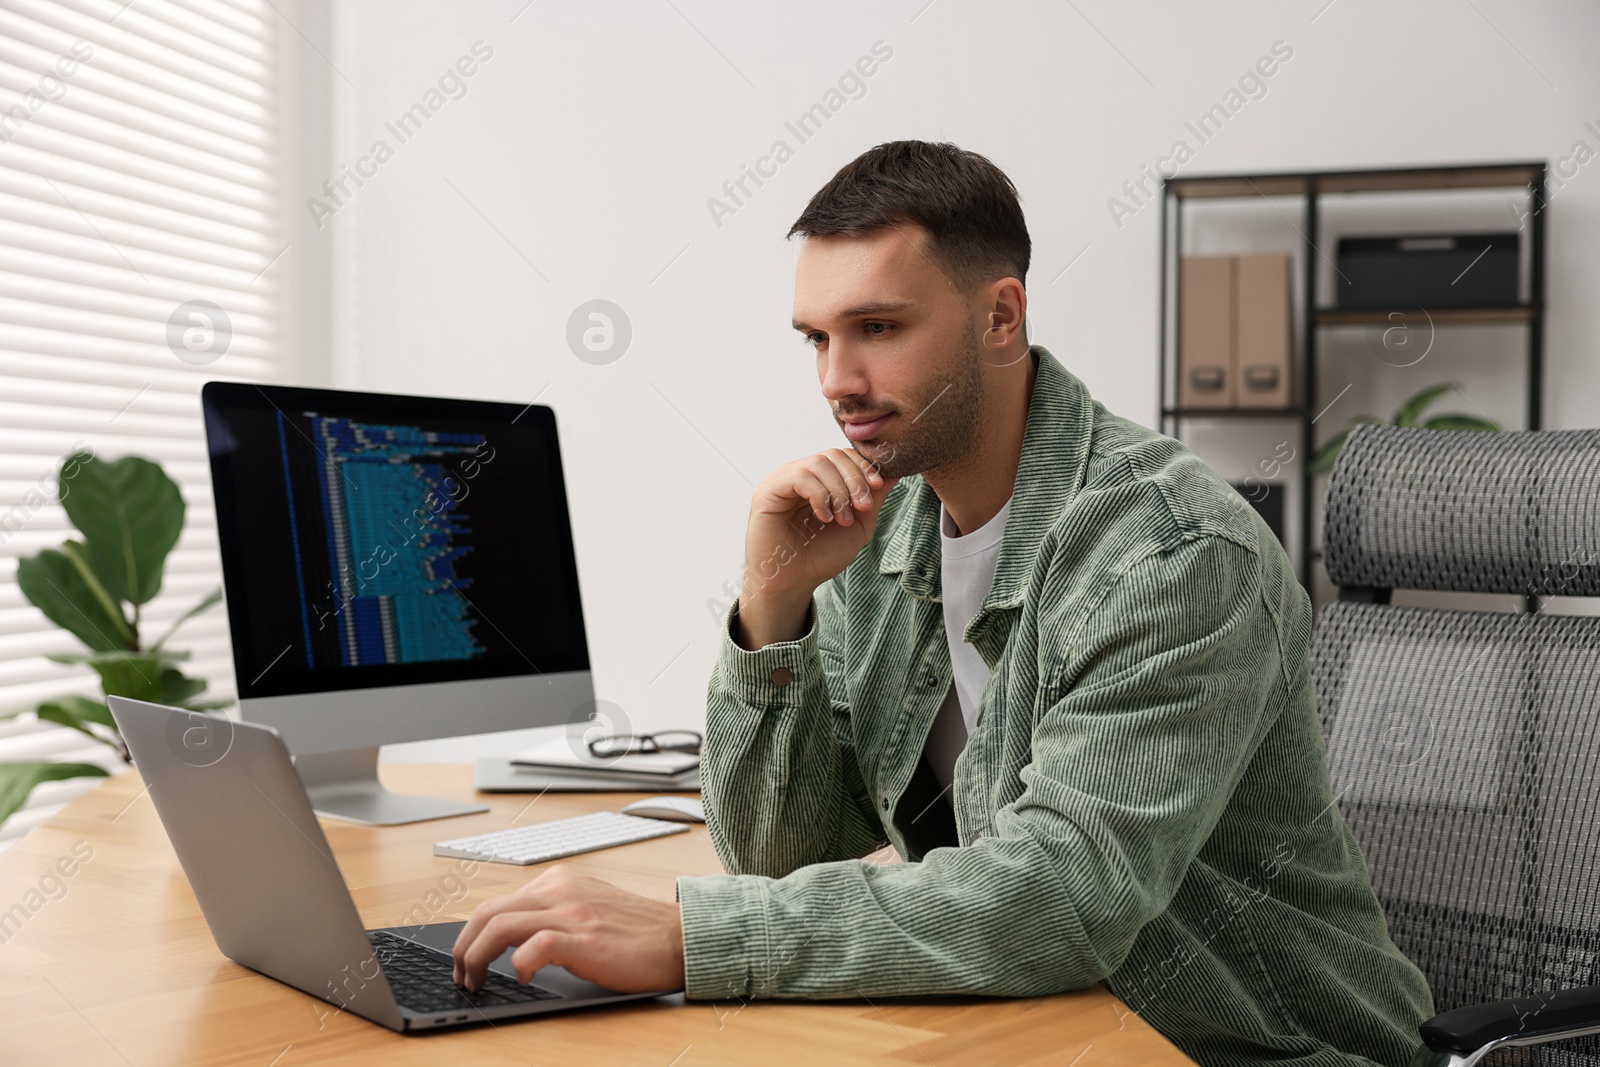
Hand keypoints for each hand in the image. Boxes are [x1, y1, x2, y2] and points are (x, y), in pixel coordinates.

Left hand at [451, 866, 684, 993]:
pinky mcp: (585, 939)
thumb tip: (512, 938)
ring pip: (501, 925)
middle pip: (488, 911)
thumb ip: (554, 912)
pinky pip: (535, 946)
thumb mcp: (588, 907)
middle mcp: (561, 891)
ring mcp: (572, 914)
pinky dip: (518, 963)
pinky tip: (521, 976)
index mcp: (560, 882)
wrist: (678, 938)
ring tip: (474, 980)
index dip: (471, 933)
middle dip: (463, 946)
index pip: (498, 902)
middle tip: (460, 973)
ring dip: (476, 957)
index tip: (465, 957)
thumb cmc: (636, 931)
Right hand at [738, 449, 898, 645]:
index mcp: (819, 481)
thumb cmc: (821, 557)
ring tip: (843, 519)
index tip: (878, 487)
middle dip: (855, 478)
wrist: (794, 584)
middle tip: (863, 507)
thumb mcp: (858, 526)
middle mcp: (800, 475)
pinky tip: (825, 518)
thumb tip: (896, 471)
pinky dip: (820, 495)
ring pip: (819, 463)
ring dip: (839, 491)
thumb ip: (874, 499)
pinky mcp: (768, 490)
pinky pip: (800, 476)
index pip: (843, 456)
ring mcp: (782, 480)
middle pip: (833, 454)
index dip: (864, 466)